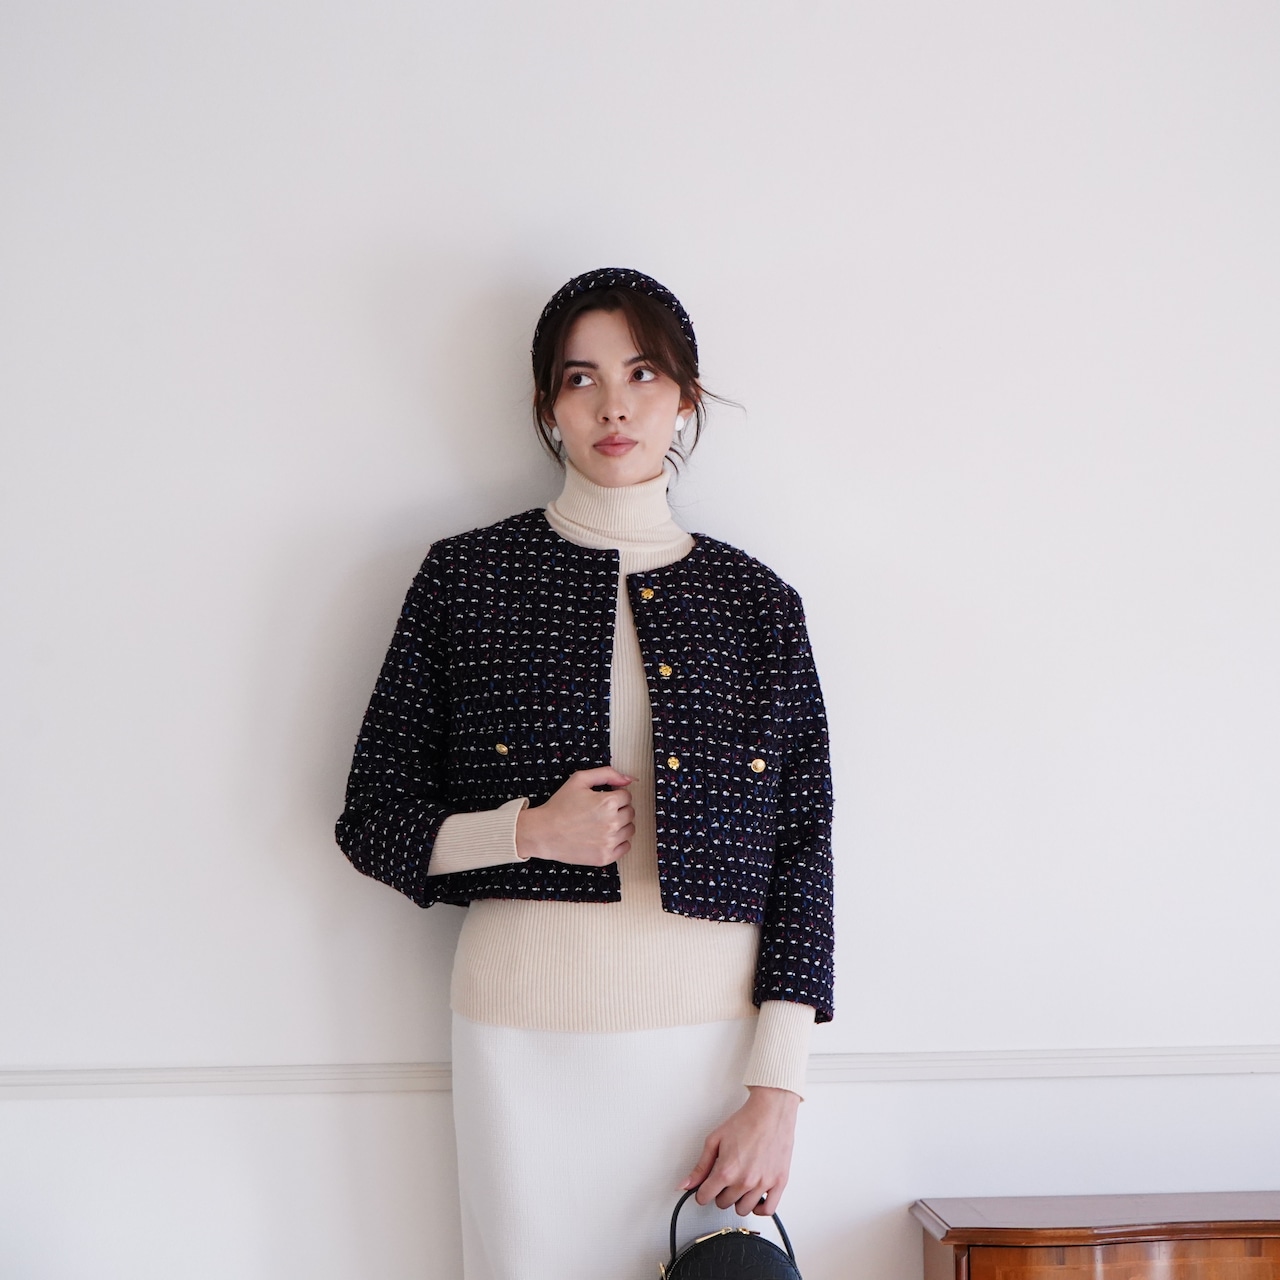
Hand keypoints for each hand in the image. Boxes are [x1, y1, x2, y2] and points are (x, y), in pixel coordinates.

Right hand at [515, 767, 634, 865]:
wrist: (543, 833)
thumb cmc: (559, 806)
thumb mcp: (579, 780)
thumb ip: (606, 774)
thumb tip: (629, 779)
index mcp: (608, 802)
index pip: (627, 796)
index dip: (615, 796)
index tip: (603, 800)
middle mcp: (612, 823)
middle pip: (630, 812)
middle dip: (619, 809)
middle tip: (600, 812)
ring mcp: (609, 842)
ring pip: (630, 829)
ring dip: (620, 825)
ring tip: (601, 824)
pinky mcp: (605, 857)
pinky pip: (626, 847)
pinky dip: (618, 842)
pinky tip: (604, 837)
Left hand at [681, 1086, 799, 1216]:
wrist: (771, 1111)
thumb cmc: (745, 1121)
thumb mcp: (715, 1140)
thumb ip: (700, 1166)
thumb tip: (685, 1184)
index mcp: (726, 1171)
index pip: (705, 1197)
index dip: (702, 1192)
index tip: (706, 1188)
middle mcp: (744, 1181)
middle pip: (723, 1203)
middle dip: (720, 1192)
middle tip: (725, 1178)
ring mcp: (763, 1184)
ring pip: (743, 1209)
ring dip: (738, 1200)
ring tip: (739, 1185)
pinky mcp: (779, 1183)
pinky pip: (768, 1210)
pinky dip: (759, 1207)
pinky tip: (755, 1196)